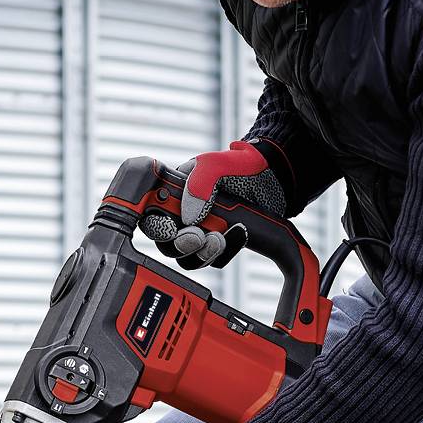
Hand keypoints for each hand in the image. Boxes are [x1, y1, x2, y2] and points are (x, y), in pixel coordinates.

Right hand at [140, 140, 287, 269]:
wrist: (272, 177)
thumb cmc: (239, 164)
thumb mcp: (216, 164)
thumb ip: (199, 183)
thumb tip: (188, 217)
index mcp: (172, 192)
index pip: (149, 214)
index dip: (154, 224)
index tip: (169, 227)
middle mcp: (182, 214)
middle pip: (166, 243)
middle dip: (179, 243)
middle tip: (196, 237)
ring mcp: (201, 231)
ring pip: (187, 256)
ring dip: (200, 253)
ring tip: (218, 239)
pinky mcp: (219, 243)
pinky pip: (214, 258)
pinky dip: (226, 251)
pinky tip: (239, 233)